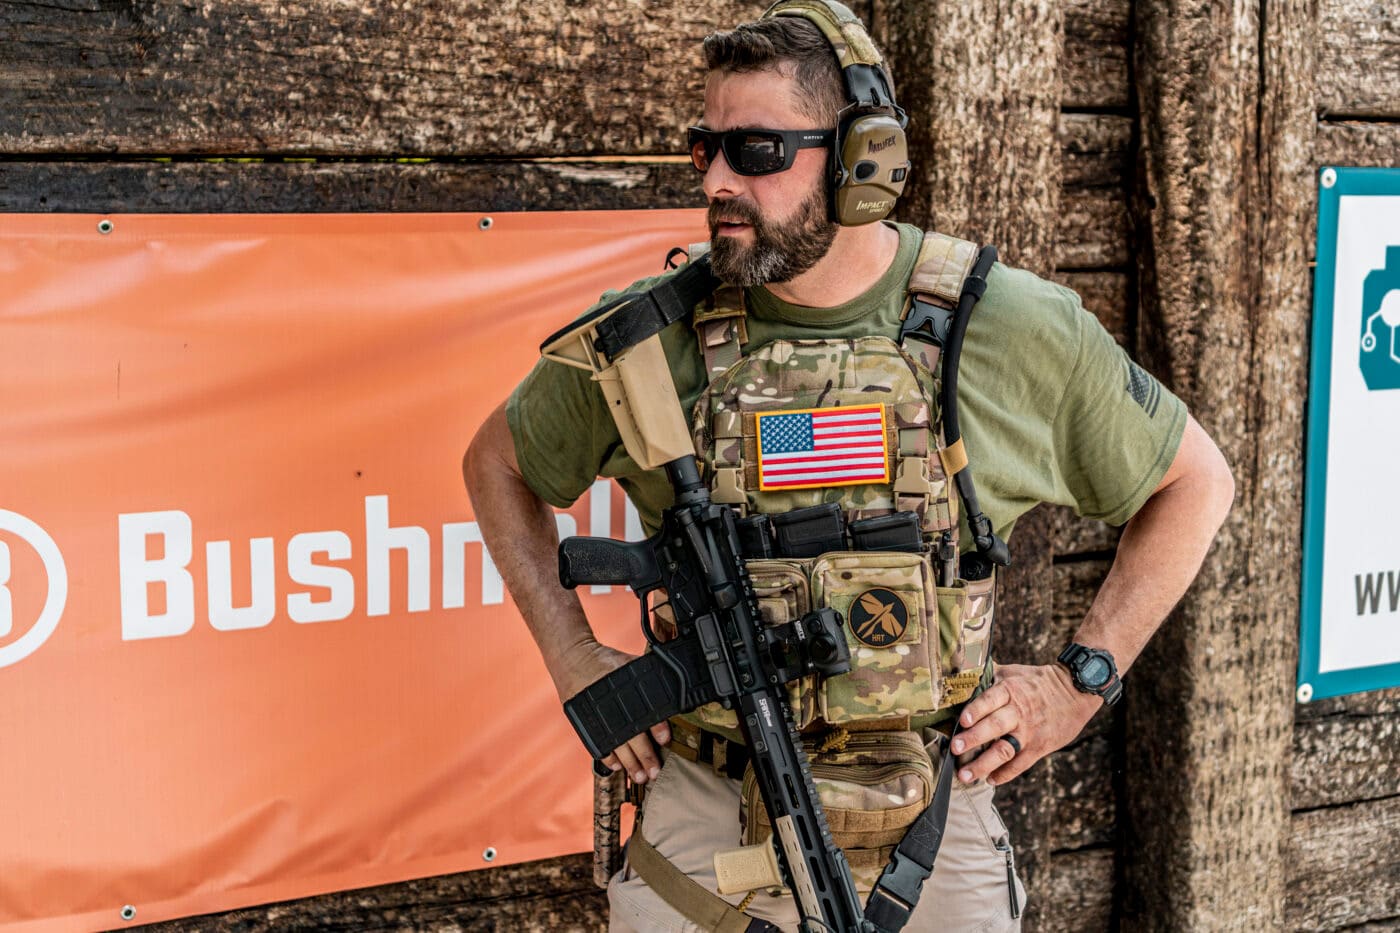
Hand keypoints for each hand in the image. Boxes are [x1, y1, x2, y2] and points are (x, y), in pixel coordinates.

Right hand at [557, 640, 670, 785]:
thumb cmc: (608, 662)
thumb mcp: (632, 664)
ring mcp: (600, 719)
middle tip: (655, 772)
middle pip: (634, 739)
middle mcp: (615, 709)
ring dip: (630, 765)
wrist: (575, 659)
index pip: (648, 712)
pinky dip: (609, 758)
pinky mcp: (587, 724)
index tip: (666, 740)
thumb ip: (652, 677)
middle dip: (646, 757)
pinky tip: (618, 766)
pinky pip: (599, 746)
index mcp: (628, 692)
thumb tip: (677, 682)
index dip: (658, 727)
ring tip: (640, 777)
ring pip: (618, 748)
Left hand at [948, 662, 1102, 785]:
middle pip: (994, 727)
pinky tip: (989, 780)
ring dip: (983, 764)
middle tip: (955, 749)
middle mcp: (1019, 712)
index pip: (990, 700)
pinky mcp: (1039, 747)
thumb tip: (959, 672)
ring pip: (1004, 750)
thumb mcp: (1012, 672)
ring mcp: (1029, 732)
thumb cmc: (1037, 681)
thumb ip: (987, 675)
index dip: (976, 710)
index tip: (961, 721)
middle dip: (973, 739)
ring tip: (965, 775)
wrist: (1075, 691)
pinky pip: (1020, 764)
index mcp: (1010, 691)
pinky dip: (1005, 774)